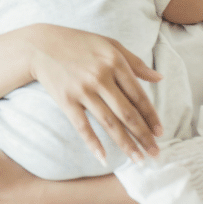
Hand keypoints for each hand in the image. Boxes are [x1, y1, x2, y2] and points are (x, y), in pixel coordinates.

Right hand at [19, 24, 163, 162]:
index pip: (139, 96)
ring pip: (109, 123)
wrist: (41, 45)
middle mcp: (101, 77)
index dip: (151, 116)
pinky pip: (82, 126)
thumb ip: (135, 62)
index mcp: (115, 62)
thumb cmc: (79, 43)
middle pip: (127, 114)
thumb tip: (160, 78)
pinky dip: (93, 143)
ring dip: (125, 144)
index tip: (160, 133)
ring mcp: (83, 90)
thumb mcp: (110, 45)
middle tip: (155, 154)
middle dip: (144, 136)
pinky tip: (104, 158)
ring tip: (138, 160)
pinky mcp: (66, 100)